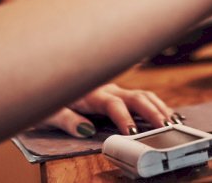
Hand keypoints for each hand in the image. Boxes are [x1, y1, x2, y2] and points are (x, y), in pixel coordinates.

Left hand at [41, 83, 180, 137]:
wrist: (39, 78)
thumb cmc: (43, 98)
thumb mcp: (47, 112)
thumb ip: (66, 119)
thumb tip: (86, 130)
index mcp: (90, 93)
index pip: (114, 104)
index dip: (125, 118)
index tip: (134, 132)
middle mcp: (105, 88)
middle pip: (136, 96)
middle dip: (153, 112)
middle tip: (167, 127)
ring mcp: (111, 88)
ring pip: (141, 94)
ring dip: (158, 107)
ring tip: (173, 121)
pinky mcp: (113, 92)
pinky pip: (138, 96)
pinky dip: (154, 104)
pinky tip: (165, 112)